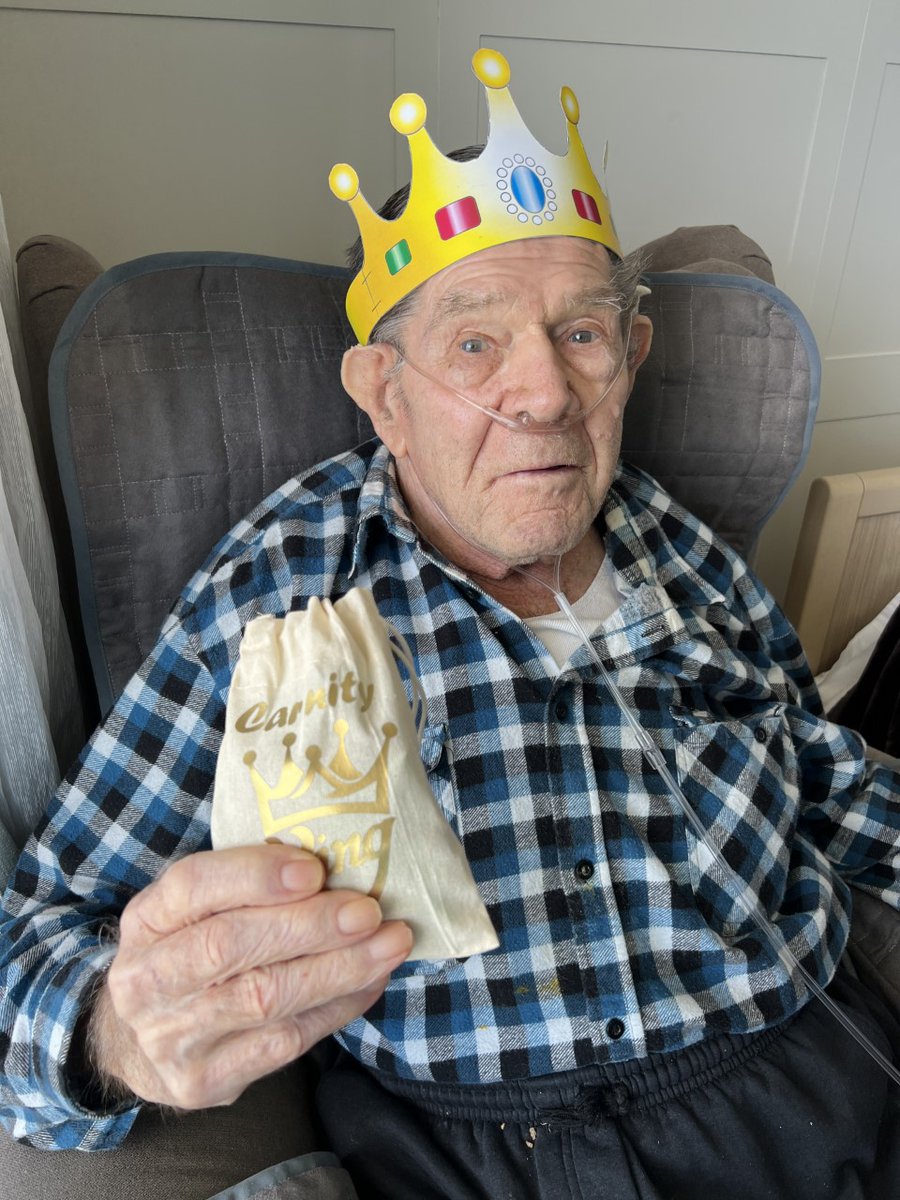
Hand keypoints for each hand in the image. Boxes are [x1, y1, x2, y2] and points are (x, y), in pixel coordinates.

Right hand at [89, 843, 411, 1108]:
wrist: (138, 1045)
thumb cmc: (187, 954)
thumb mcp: (194, 911)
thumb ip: (245, 886)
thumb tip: (334, 862)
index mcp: (147, 920)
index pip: (193, 886)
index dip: (255, 876)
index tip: (313, 869)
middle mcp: (147, 980)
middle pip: (231, 945)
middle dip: (310, 925)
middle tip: (368, 911)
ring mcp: (172, 1038)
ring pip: (264, 999)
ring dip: (338, 969)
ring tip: (389, 944)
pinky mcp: (205, 1082)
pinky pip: (283, 1043)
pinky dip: (336, 1008)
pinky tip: (369, 982)